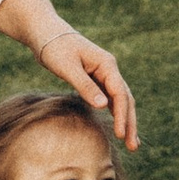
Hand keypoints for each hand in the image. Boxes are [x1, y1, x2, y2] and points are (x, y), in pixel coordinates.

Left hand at [0, 0, 137, 149]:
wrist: (45, 33)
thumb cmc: (54, 48)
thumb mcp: (67, 67)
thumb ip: (85, 86)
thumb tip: (104, 106)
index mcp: (107, 64)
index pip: (120, 94)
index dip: (122, 115)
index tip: (120, 135)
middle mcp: (109, 69)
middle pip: (125, 99)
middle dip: (130, 122)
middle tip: (133, 146)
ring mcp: (103, 74)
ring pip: (119, 100)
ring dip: (125, 120)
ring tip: (131, 142)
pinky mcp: (95, 78)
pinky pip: (110, 98)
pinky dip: (115, 113)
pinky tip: (118, 126)